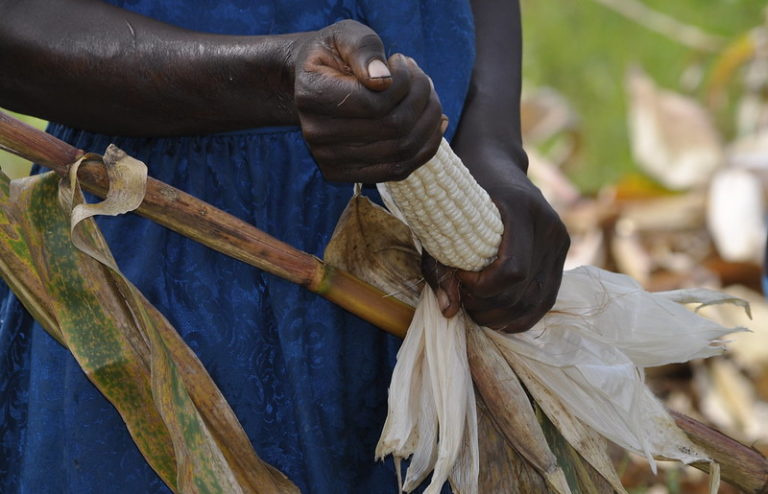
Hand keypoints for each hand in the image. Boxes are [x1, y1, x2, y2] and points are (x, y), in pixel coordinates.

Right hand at [293, 20, 443, 182]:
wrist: (314, 83)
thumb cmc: (335, 55)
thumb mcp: (346, 36)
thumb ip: (363, 50)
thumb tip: (383, 80)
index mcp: (311, 95)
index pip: (373, 102)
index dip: (402, 82)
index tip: (402, 61)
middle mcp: (315, 134)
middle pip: (391, 127)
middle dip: (420, 97)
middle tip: (422, 77)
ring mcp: (329, 160)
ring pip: (401, 150)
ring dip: (428, 120)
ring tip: (429, 96)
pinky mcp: (346, 174)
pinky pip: (398, 170)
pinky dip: (426, 147)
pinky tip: (436, 123)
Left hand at [422, 166, 569, 332]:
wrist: (495, 162)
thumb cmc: (463, 190)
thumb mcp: (442, 220)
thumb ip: (439, 266)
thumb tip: (449, 312)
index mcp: (522, 209)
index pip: (512, 271)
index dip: (483, 288)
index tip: (461, 277)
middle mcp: (549, 226)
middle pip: (523, 292)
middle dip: (488, 306)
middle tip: (463, 297)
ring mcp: (560, 240)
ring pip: (537, 302)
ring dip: (503, 316)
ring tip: (476, 307)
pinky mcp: (562, 253)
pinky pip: (546, 299)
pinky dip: (521, 315)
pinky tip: (497, 313)